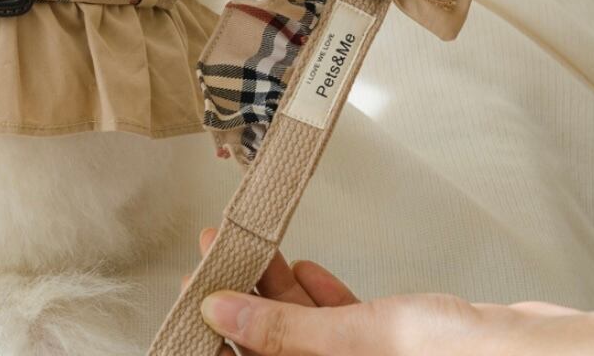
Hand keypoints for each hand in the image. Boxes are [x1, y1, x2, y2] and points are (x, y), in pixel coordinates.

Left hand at [190, 230, 593, 354]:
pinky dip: (321, 298)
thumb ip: (288, 333)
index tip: (197, 290)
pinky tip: (304, 267)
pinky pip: (343, 329)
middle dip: (245, 302)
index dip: (219, 335)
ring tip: (255, 247)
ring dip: (279, 294)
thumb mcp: (360, 342)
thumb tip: (222, 315)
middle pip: (275, 351)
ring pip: (308, 336)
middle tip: (219, 250)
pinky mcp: (396, 352)